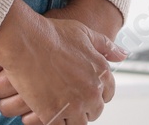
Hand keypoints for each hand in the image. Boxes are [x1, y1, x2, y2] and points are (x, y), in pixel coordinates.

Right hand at [0, 0, 124, 123]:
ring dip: (70, 117)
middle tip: (69, 98)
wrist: (26, 41)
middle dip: (84, 106)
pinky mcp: (53, 115)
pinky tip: (46, 111)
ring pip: (78, 123)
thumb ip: (105, 46)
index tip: (84, 91)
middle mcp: (91, 91)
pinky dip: (54, 121)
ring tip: (58, 105)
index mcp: (101, 73)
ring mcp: (73, 105)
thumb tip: (123, 54)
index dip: (96, 93)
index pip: (107, 94)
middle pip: (94, 111)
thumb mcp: (84, 33)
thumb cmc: (53, 34)